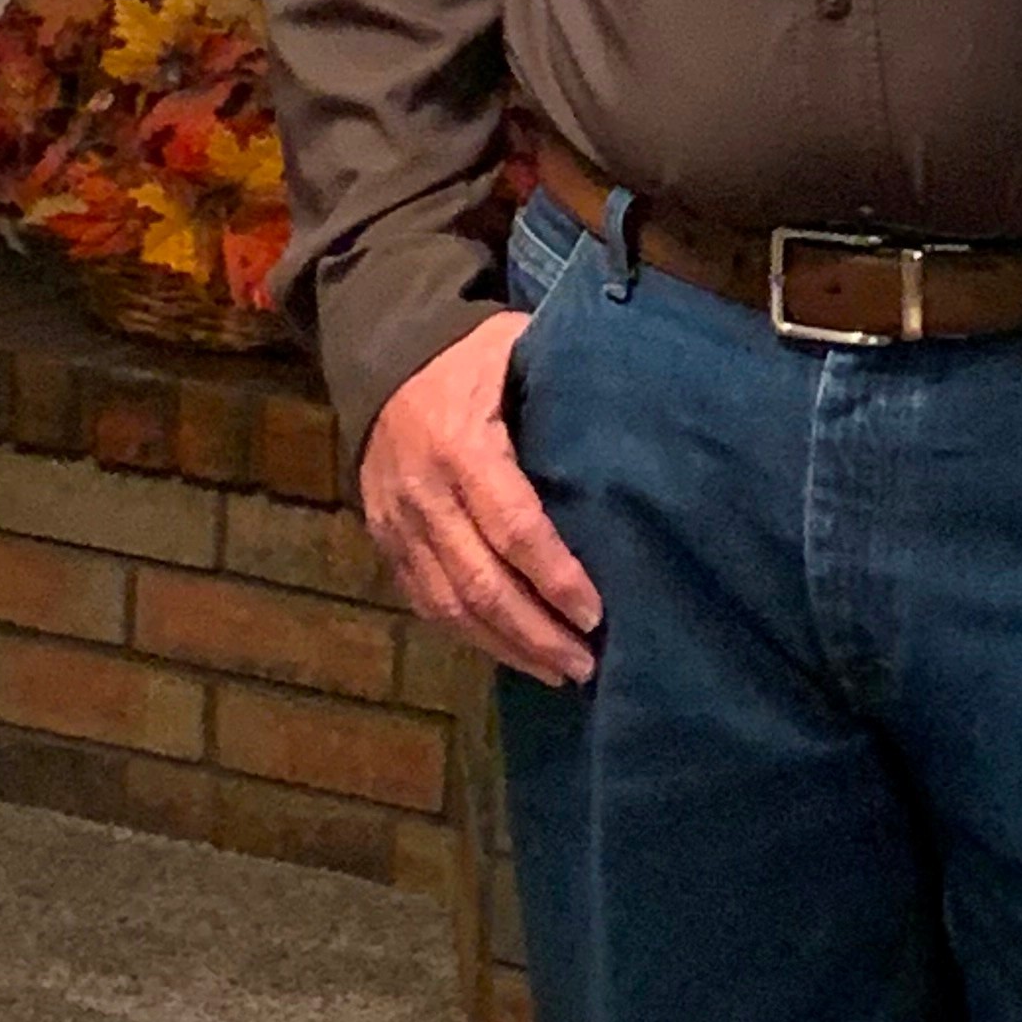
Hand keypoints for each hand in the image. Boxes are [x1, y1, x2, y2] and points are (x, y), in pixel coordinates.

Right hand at [359, 313, 601, 687]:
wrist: (382, 354)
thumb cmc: (471, 354)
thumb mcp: (517, 349)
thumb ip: (564, 384)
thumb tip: (639, 420)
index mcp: (463, 446)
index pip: (514, 526)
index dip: (555, 577)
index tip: (596, 613)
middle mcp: (424, 494)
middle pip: (480, 583)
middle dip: (536, 632)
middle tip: (586, 664)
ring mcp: (398, 524)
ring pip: (449, 605)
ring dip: (506, 647)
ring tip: (558, 672)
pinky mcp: (385, 543)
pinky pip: (425, 603)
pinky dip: (469, 636)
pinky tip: (510, 653)